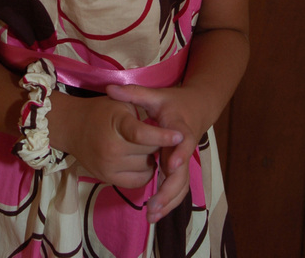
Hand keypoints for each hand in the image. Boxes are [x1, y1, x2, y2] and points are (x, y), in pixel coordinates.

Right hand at [60, 94, 183, 189]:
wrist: (72, 127)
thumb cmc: (101, 111)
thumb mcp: (120, 102)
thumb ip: (142, 113)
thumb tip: (164, 125)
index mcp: (116, 125)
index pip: (142, 134)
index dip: (163, 136)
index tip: (180, 135)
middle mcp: (112, 149)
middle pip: (149, 151)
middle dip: (159, 144)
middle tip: (162, 136)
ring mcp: (109, 167)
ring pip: (147, 168)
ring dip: (153, 158)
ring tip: (148, 146)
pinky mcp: (108, 179)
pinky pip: (138, 181)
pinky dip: (145, 171)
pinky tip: (142, 158)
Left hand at [106, 84, 197, 220]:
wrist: (196, 108)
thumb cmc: (172, 102)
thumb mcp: (154, 94)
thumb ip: (133, 93)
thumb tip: (109, 89)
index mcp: (179, 126)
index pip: (183, 140)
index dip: (178, 151)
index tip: (170, 164)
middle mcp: (184, 147)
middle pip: (183, 172)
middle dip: (169, 190)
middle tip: (153, 205)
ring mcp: (184, 159)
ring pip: (181, 185)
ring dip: (168, 201)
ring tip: (151, 215)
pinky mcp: (180, 168)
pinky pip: (177, 188)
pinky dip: (168, 202)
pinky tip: (155, 213)